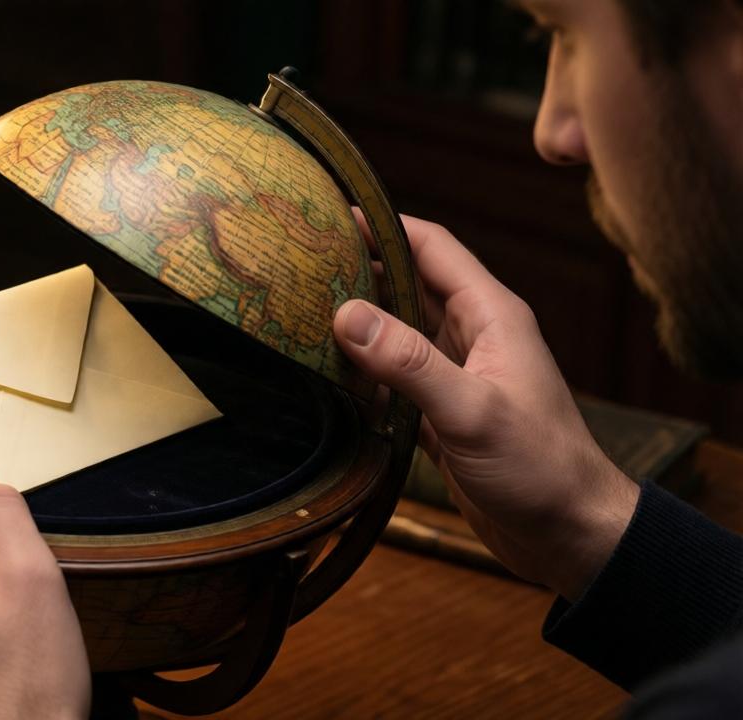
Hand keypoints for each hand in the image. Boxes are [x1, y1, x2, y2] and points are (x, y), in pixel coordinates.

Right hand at [333, 215, 638, 599]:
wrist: (569, 535)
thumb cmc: (541, 468)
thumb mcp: (471, 410)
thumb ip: (408, 362)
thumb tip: (345, 314)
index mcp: (491, 315)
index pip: (431, 247)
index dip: (383, 226)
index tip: (330, 214)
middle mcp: (473, 336)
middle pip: (406, 284)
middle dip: (359, 269)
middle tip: (300, 262)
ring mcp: (456, 374)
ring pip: (396, 331)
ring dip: (356, 322)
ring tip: (299, 311)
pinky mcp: (441, 412)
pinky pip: (393, 377)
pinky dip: (362, 371)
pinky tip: (326, 375)